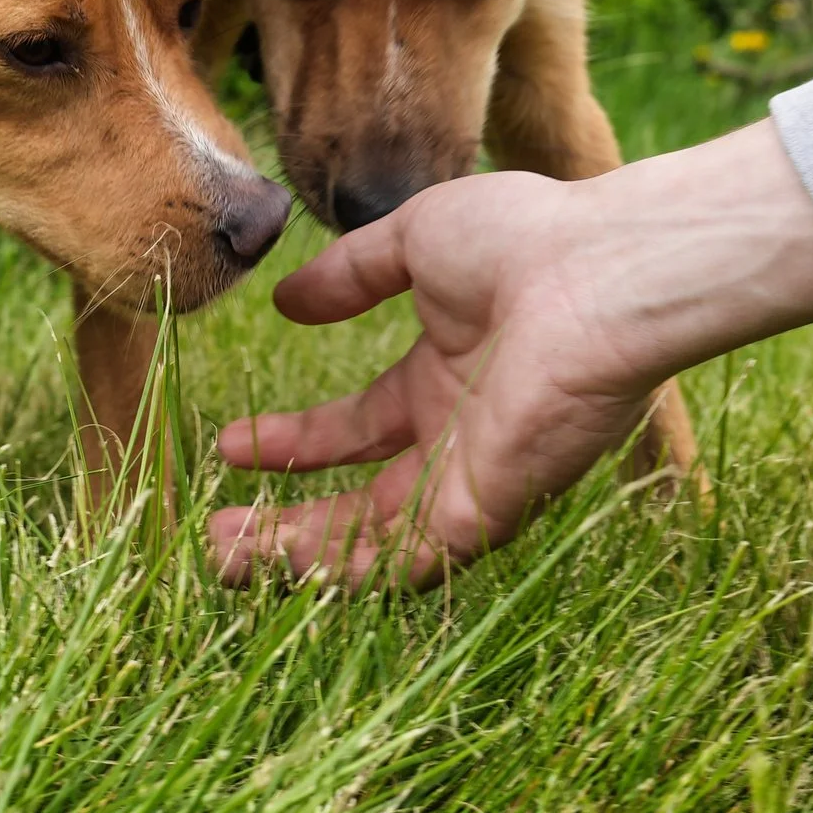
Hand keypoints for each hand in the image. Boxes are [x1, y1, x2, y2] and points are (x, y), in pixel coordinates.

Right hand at [208, 119, 812, 587]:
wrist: (597, 277)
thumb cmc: (526, 241)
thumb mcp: (418, 239)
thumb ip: (353, 274)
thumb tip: (289, 301)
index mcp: (444, 379)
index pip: (357, 431)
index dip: (293, 443)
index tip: (231, 443)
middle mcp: (456, 441)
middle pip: (356, 505)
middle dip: (284, 522)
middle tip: (216, 532)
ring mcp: (470, 482)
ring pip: (370, 547)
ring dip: (297, 559)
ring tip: (223, 557)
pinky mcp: (481, 513)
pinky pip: (404, 564)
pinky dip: (341, 573)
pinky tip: (279, 564)